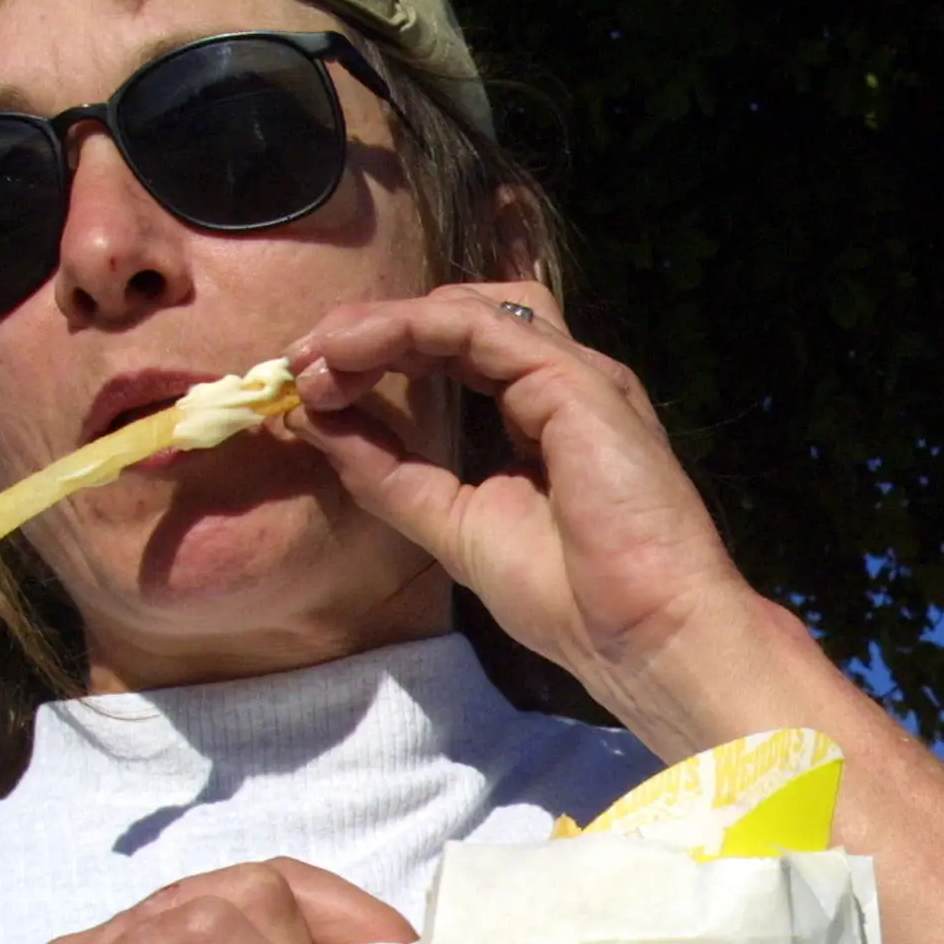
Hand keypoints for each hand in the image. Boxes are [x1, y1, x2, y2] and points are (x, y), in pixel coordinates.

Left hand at [282, 285, 775, 750]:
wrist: (645, 634)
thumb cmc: (571, 598)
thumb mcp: (454, 526)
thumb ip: (390, 473)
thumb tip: (317, 421)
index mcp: (542, 415)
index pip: (454, 353)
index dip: (378, 357)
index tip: (308, 392)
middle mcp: (559, 383)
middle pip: (453, 317)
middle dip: (367, 332)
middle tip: (298, 366)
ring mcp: (571, 375)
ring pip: (460, 309)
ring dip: (377, 323)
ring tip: (318, 357)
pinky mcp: (572, 378)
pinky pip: (473, 326)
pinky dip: (403, 329)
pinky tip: (351, 352)